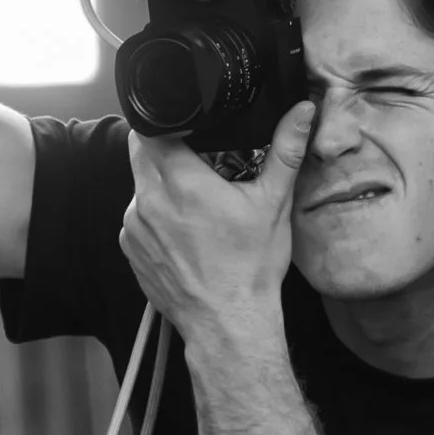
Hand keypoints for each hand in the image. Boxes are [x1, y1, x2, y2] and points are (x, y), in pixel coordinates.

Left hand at [119, 101, 317, 348]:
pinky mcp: (130, 250)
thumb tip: (303, 111)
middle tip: (196, 163)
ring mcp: (134, 228)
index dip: (165, 122)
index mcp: (181, 182)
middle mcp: (148, 201)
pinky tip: (183, 234)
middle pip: (141, 154)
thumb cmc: (250, 269)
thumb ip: (285, 150)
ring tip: (193, 205)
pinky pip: (137, 219)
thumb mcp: (274, 204)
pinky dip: (155, 218)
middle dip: (164, 151)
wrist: (228, 324)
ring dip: (160, 186)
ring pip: (139, 187)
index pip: (150, 130)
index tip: (185, 128)